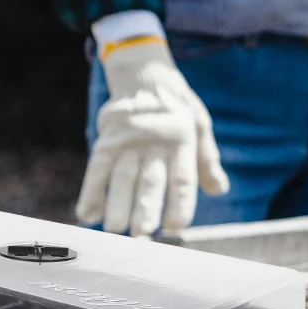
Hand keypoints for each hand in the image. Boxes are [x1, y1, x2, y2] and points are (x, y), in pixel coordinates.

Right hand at [77, 35, 228, 234]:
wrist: (144, 75)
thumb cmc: (176, 107)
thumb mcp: (199, 125)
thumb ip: (207, 160)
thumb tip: (220, 189)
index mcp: (182, 140)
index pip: (182, 177)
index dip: (180, 202)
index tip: (176, 226)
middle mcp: (154, 142)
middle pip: (149, 180)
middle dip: (145, 207)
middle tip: (141, 233)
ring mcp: (128, 141)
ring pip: (121, 177)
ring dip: (116, 204)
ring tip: (114, 228)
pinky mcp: (107, 140)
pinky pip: (96, 168)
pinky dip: (90, 192)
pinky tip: (87, 214)